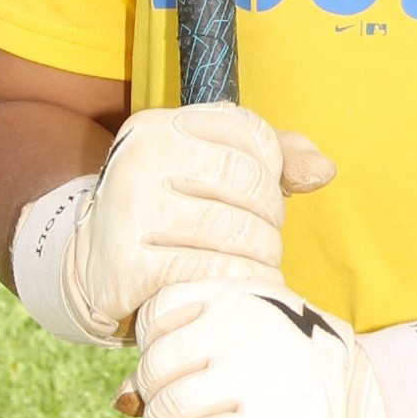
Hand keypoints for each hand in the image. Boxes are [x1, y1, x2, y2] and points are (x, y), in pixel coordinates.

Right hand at [37, 104, 333, 343]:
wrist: (91, 269)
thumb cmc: (169, 214)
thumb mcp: (211, 172)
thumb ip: (274, 158)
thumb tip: (325, 170)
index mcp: (160, 127)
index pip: (250, 133)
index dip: (273, 169)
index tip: (263, 196)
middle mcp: (140, 158)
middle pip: (247, 182)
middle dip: (270, 218)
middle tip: (263, 241)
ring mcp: (130, 211)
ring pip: (233, 230)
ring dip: (260, 256)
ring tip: (255, 267)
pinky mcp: (128, 265)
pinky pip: (210, 272)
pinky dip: (237, 284)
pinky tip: (237, 290)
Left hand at [130, 287, 416, 417]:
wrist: (380, 417)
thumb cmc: (310, 379)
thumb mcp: (263, 340)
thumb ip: (197, 353)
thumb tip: (122, 396)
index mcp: (245, 297)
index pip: (161, 314)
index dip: (153, 350)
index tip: (169, 375)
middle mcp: (244, 331)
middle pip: (157, 369)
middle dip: (153, 402)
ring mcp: (251, 382)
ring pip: (166, 413)